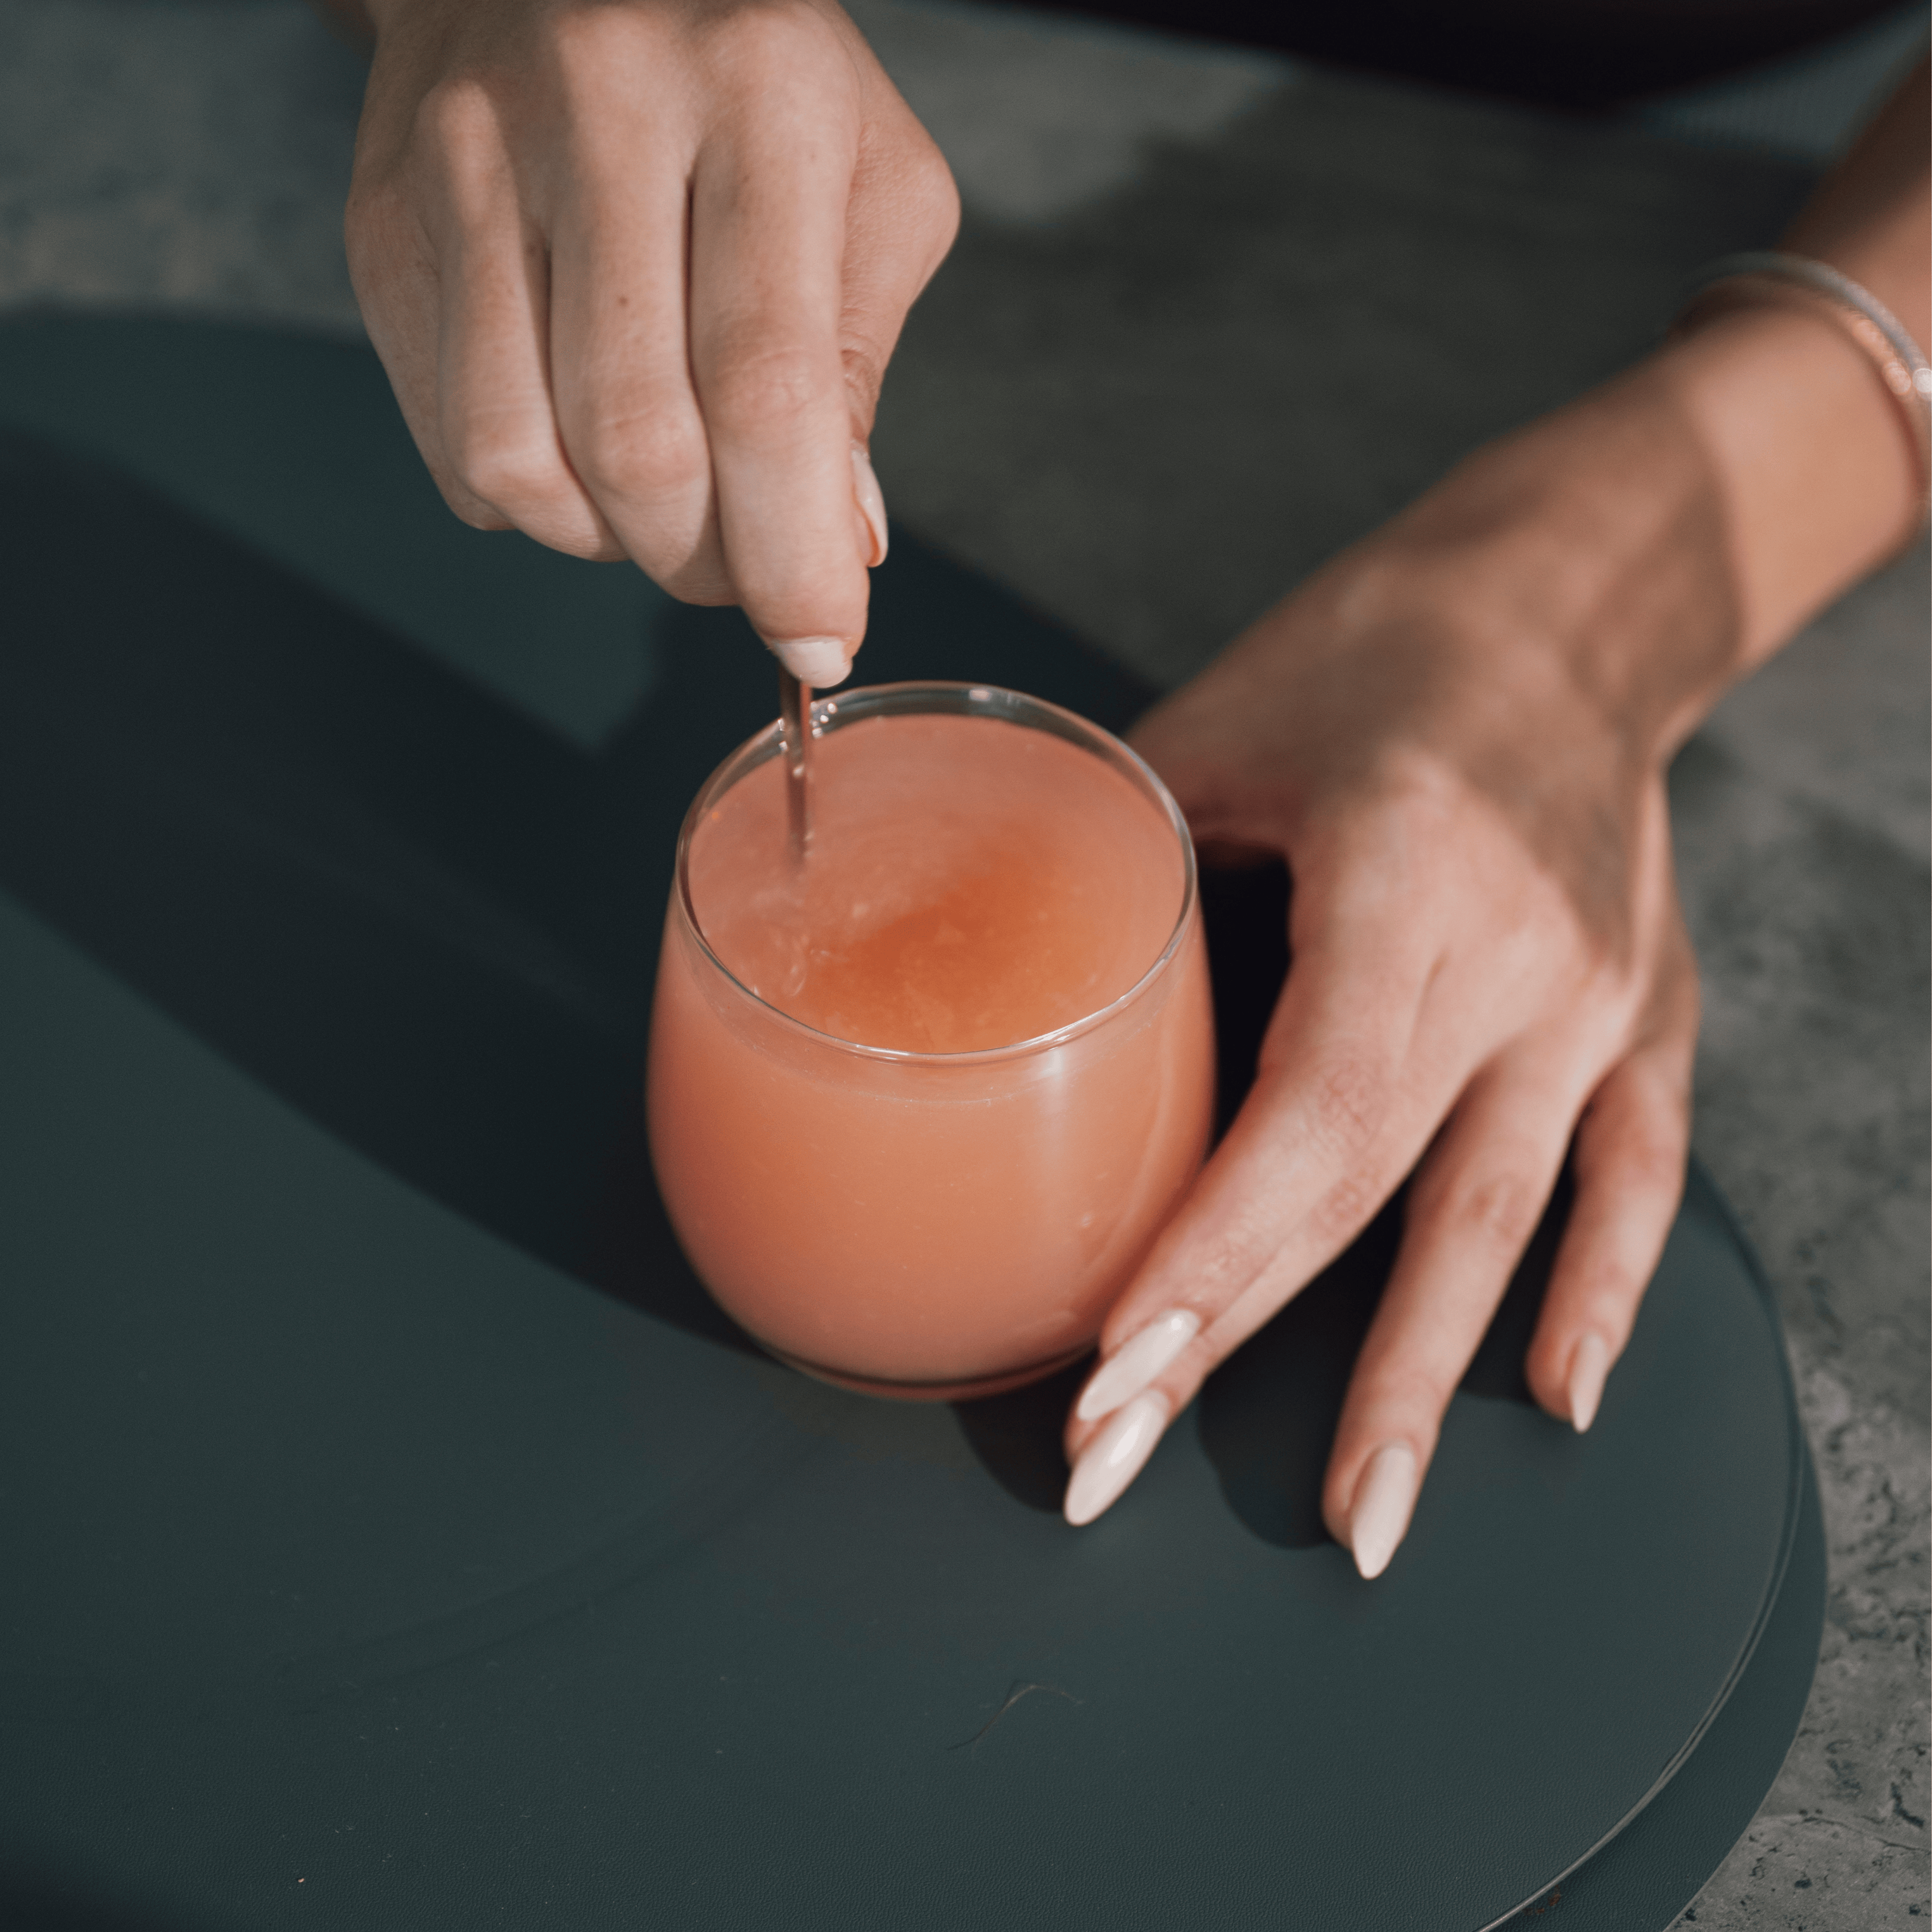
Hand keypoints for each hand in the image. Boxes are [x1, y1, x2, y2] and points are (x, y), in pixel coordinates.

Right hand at [344, 0, 958, 685]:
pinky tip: (579, 441)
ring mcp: (463, 162)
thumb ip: (859, 363)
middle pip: (635, 446)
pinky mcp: (382, 220)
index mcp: (756, 95)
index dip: (792, 552)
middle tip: (742, 569)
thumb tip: (840, 540)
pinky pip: (451, 444)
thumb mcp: (870, 186)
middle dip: (703, 563)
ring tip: (665, 505)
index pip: (764, 388)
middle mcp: (594, 110)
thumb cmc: (755, 81)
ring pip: (520, 465)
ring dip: (608, 542)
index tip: (818, 642)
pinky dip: (531, 498)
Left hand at [1058, 370, 1735, 1567]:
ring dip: (1425, 1382)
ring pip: (1513, 1220)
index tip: (1114, 1370)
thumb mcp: (1231, 715)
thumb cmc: (1393, 634)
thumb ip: (1123, 846)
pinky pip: (1635, 1176)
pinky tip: (1554, 1393)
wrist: (1589, 591)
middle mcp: (1524, 960)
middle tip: (1125, 1470)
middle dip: (1249, 1348)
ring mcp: (1603, 1000)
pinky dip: (1597, 1288)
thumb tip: (1009, 948)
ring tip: (1357, 1526)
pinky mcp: (1649, 1013)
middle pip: (1382, 1195)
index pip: (1313, 1114)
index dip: (1213, 1256)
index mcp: (1410, 877)